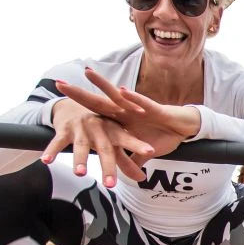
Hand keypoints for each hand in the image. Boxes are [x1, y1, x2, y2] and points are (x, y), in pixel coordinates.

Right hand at [44, 98, 152, 186]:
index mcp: (114, 130)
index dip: (138, 145)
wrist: (75, 104)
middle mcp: (99, 128)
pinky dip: (51, 151)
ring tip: (81, 174)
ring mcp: (81, 128)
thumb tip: (142, 180)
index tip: (151, 151)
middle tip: (111, 185)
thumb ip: (127, 161)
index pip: (128, 139)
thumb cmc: (100, 128)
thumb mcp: (113, 141)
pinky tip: (46, 162)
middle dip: (107, 167)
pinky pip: (57, 142)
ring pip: (81, 146)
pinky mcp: (64, 129)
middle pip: (104, 149)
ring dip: (80, 160)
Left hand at [63, 70, 196, 164]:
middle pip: (98, 101)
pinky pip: (142, 103)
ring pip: (117, 95)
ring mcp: (139, 108)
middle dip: (79, 93)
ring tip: (88, 73)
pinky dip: (133, 98)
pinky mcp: (155, 109)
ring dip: (103, 84)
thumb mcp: (142, 152)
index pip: (95, 111)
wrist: (184, 129)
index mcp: (121, 119)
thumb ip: (129, 159)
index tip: (60, 101)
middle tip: (59, 84)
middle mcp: (126, 110)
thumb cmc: (163, 137)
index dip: (78, 105)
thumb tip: (121, 171)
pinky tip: (123, 90)